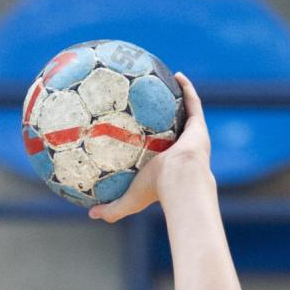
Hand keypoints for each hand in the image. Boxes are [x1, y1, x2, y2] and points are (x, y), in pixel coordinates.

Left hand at [89, 73, 211, 222]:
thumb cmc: (155, 190)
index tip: (136, 133)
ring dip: (176, 99)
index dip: (148, 143)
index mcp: (166, 167)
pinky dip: (186, 88)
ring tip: (163, 83)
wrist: (180, 181)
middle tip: (148, 105)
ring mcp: (191, 137)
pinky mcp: (199, 125)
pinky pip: (193, 101)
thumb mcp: (128, 201)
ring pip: (184, 114)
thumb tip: (90, 214)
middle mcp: (180, 151)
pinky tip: (176, 75)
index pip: (156, 153)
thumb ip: (110, 209)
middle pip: (171, 131)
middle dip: (163, 119)